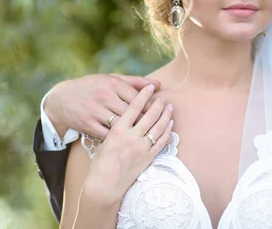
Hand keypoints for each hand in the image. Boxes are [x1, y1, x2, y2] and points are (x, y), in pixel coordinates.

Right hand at [44, 73, 160, 138]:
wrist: (61, 99)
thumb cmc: (92, 87)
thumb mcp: (111, 80)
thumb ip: (136, 82)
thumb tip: (158, 84)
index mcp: (112, 84)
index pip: (137, 96)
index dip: (151, 105)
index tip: (161, 111)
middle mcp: (104, 97)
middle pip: (132, 112)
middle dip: (147, 119)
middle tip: (159, 125)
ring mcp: (96, 112)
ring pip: (121, 124)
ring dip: (135, 130)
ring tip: (147, 134)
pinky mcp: (88, 125)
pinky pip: (108, 135)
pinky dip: (119, 139)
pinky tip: (130, 142)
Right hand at [81, 84, 173, 206]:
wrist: (104, 185)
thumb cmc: (100, 162)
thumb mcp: (105, 138)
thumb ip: (117, 124)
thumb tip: (128, 112)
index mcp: (117, 130)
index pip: (133, 106)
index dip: (143, 95)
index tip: (150, 87)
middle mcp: (131, 137)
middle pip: (149, 115)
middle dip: (158, 104)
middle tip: (163, 97)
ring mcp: (141, 148)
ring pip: (158, 127)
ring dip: (165, 115)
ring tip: (169, 107)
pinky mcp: (148, 158)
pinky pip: (161, 141)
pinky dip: (167, 131)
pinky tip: (170, 124)